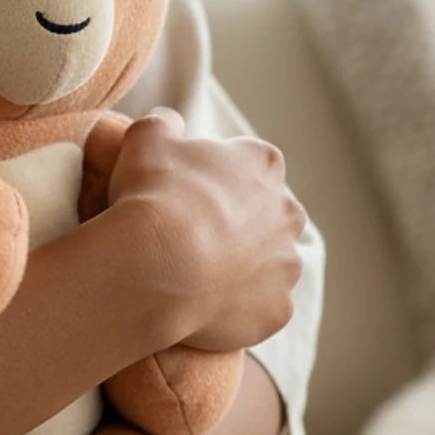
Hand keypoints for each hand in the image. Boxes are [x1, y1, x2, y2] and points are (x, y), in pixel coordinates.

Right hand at [87, 107, 305, 353]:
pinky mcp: (275, 310)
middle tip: (191, 237)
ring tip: (193, 277)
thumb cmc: (152, 194)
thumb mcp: (146, 137)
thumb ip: (164, 124)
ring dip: (240, 269)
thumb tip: (168, 123)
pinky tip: (201, 308)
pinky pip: (257, 310)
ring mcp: (286, 266)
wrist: (156, 264)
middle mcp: (287, 213)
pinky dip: (235, 310)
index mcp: (263, 164)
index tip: (186, 194)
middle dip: (238, 225)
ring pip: (266, 267)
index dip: (215, 179)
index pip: (249, 164)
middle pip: (267, 217)